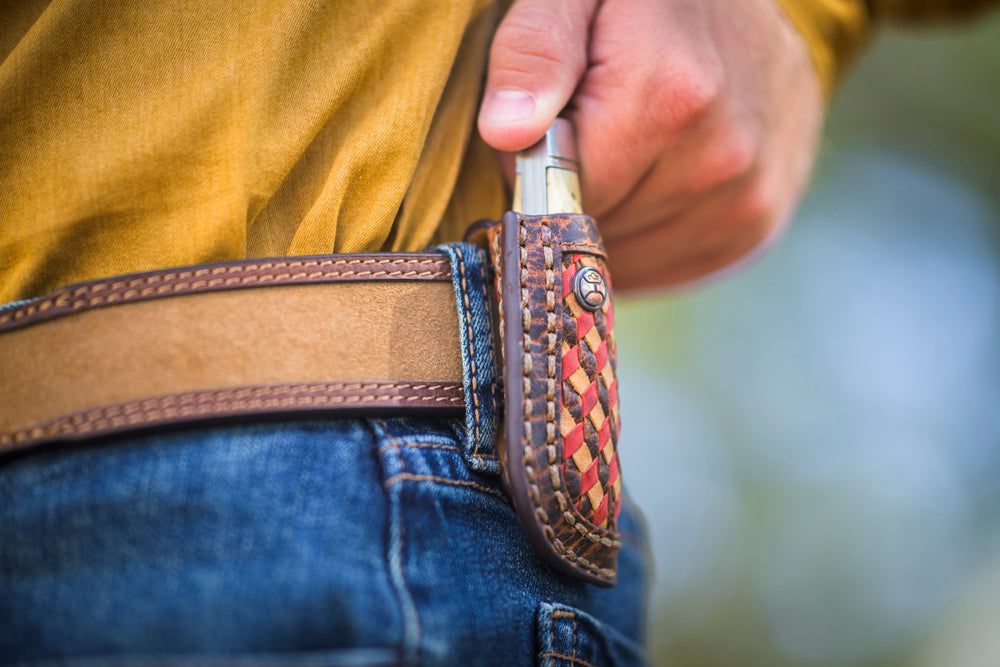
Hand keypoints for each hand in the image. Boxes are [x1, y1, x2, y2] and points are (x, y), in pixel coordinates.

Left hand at [477, 0, 824, 291]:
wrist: (738, 9)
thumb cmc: (645, 2)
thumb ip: (534, 52)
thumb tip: (506, 131)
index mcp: (671, 99)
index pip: (563, 194)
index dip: (541, 168)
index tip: (558, 124)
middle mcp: (724, 158)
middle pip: (599, 231)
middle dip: (579, 193)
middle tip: (598, 131)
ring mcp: (749, 200)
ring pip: (631, 258)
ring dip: (612, 221)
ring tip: (629, 153)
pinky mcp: (757, 227)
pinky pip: (669, 268)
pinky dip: (645, 241)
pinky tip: (650, 186)